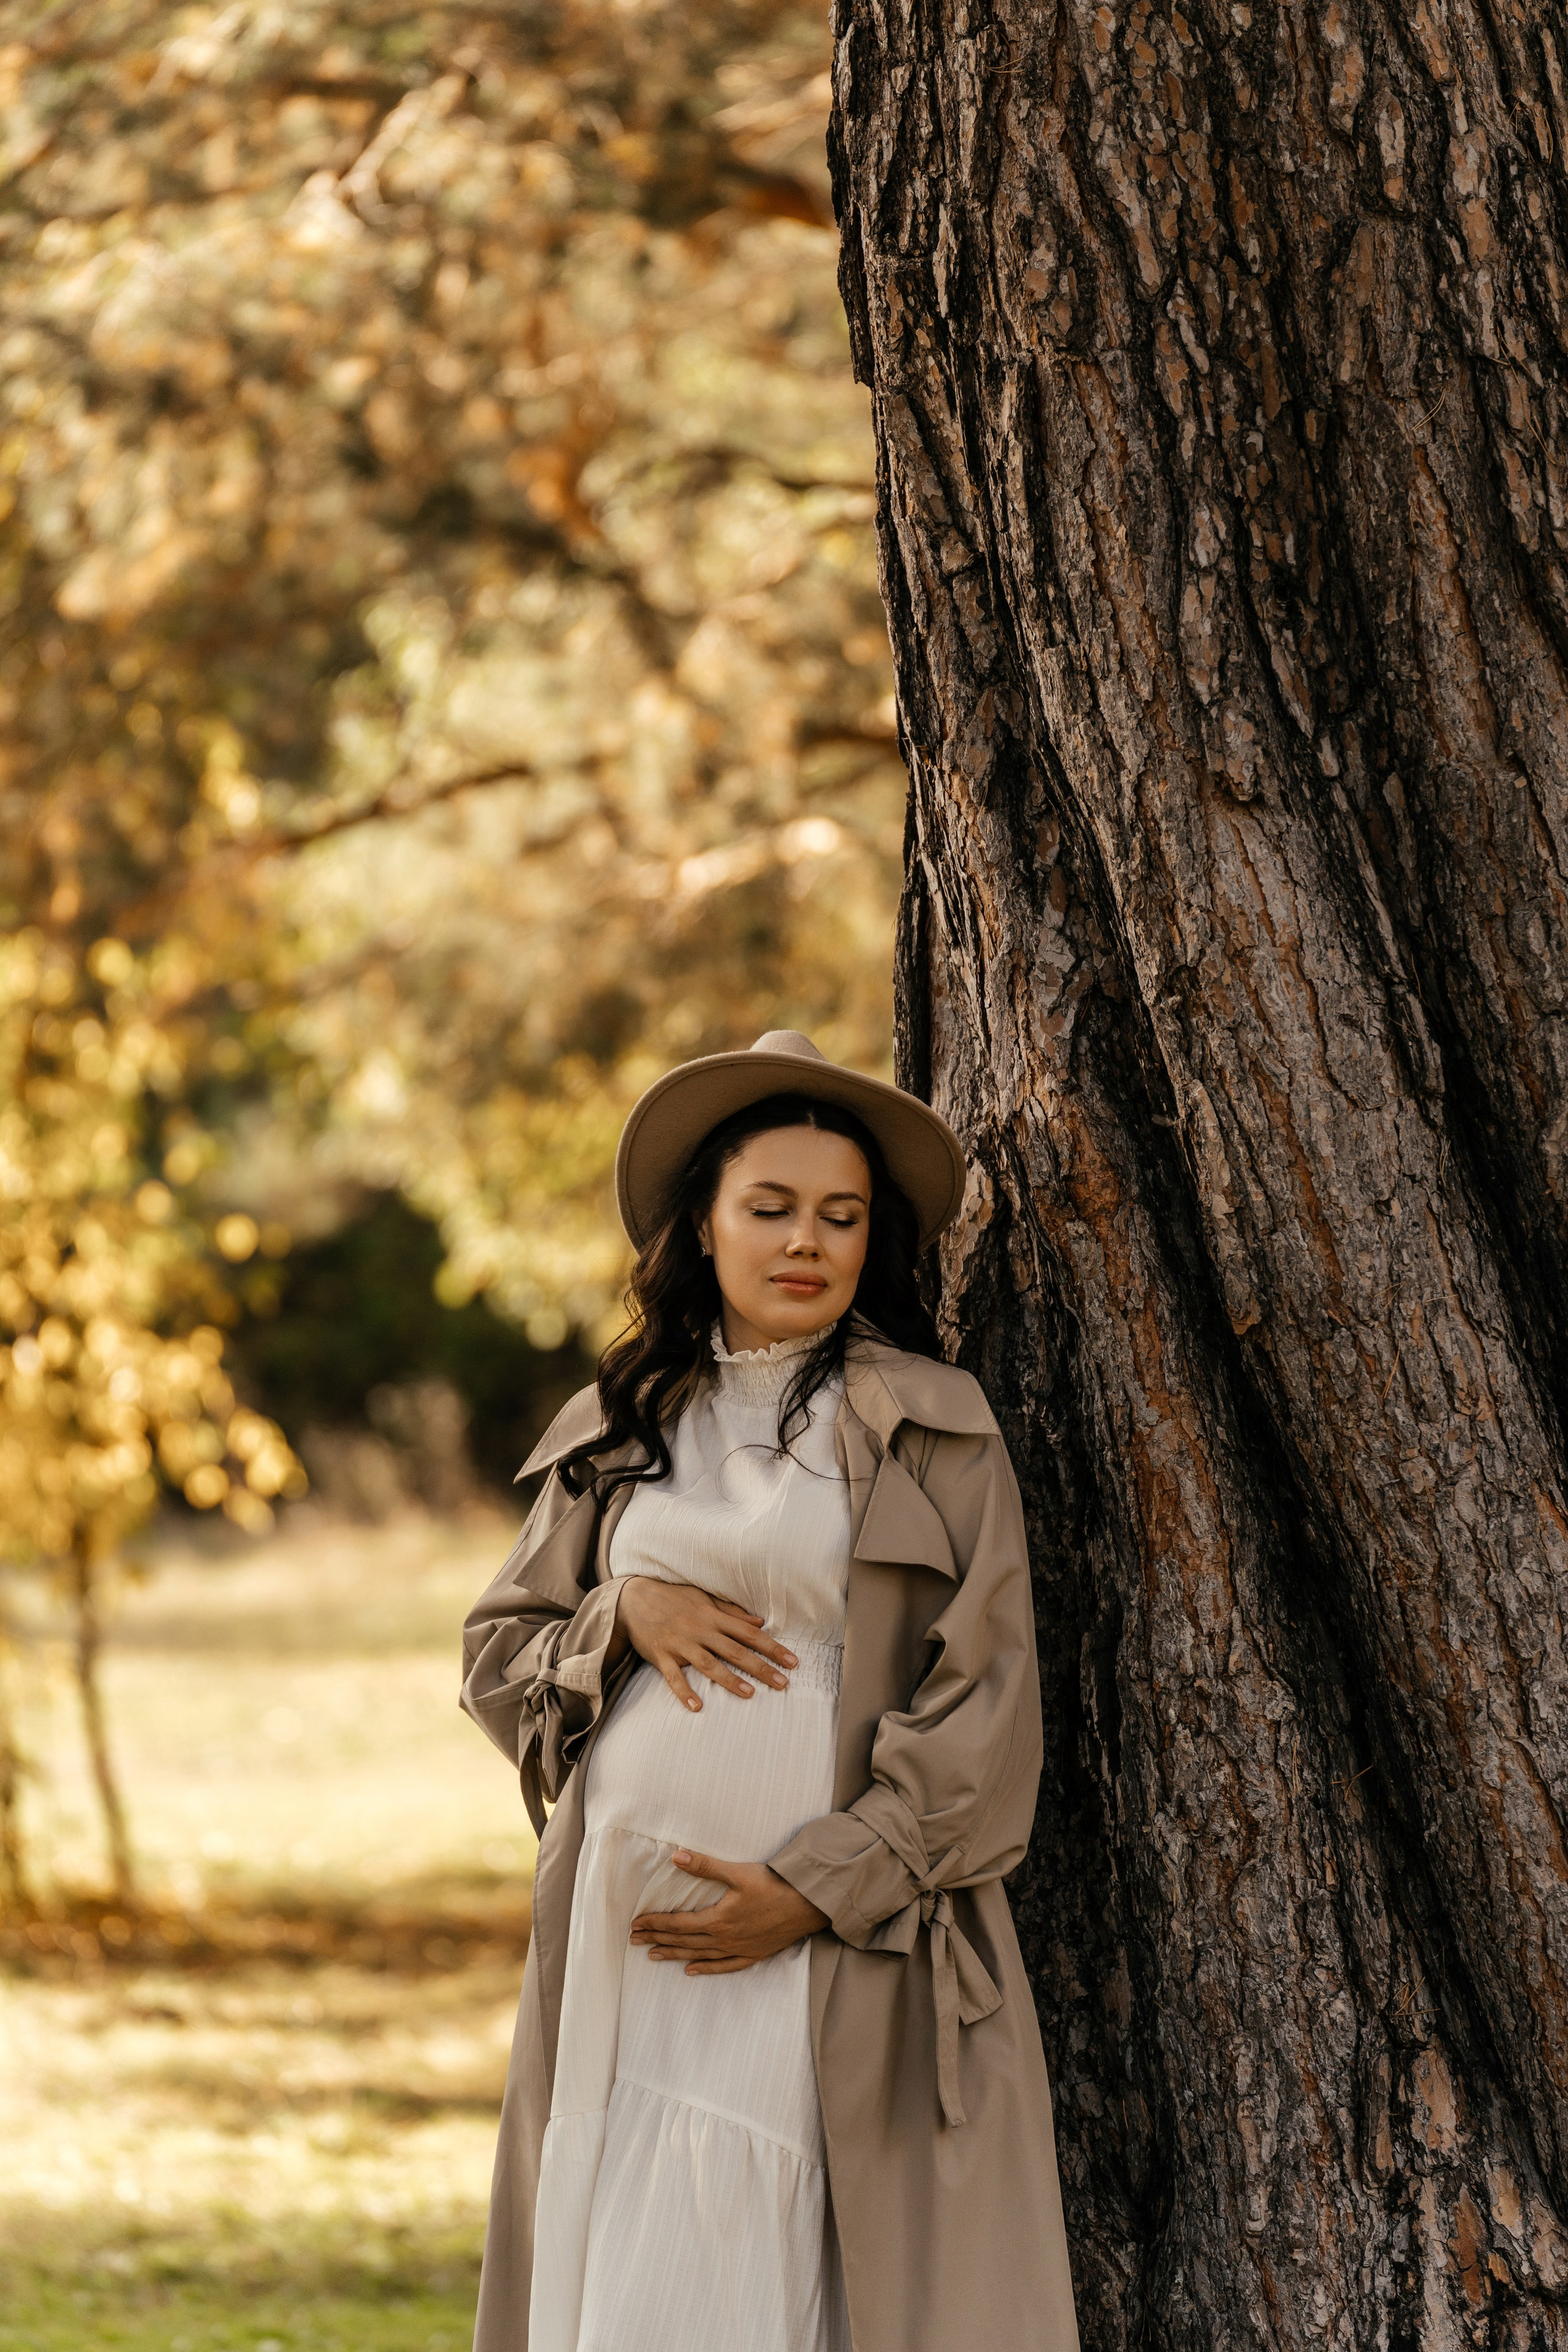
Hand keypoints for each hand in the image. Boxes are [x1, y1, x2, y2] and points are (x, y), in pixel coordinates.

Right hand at [609, 1577, 797, 1712]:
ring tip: (750, 1694)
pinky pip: (673, 1676)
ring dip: (730, 1680)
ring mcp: (681, 1644)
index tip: (793, 1662)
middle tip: (783, 1683)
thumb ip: (732, 1612)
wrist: (634, 1598)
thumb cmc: (674, 1598)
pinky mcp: (661, 1655)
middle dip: (761, 1667)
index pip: (750, 1634)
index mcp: (714, 1616)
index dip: (773, 1647)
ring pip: (709, 1664)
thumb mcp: (705, 1598)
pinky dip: (684, 1692)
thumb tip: (760, 1622)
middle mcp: (700, 1630)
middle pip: (735, 1651)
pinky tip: (697, 1706)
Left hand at [630, 1851, 829, 1973]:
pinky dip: (706, 1970)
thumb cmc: (773, 1885)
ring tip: (654, 1956)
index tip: (636, 1924)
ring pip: (699, 1956)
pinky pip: (725, 1967)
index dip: (655, 1924)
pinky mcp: (753, 1954)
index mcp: (717, 1920)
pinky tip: (692, 1972)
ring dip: (675, 1956)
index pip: (677, 1924)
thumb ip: (705, 1866)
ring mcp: (738, 1950)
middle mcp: (724, 1939)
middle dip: (657, 1940)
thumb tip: (675, 1857)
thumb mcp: (738, 1872)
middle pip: (684, 1942)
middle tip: (634, 1941)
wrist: (807, 1905)